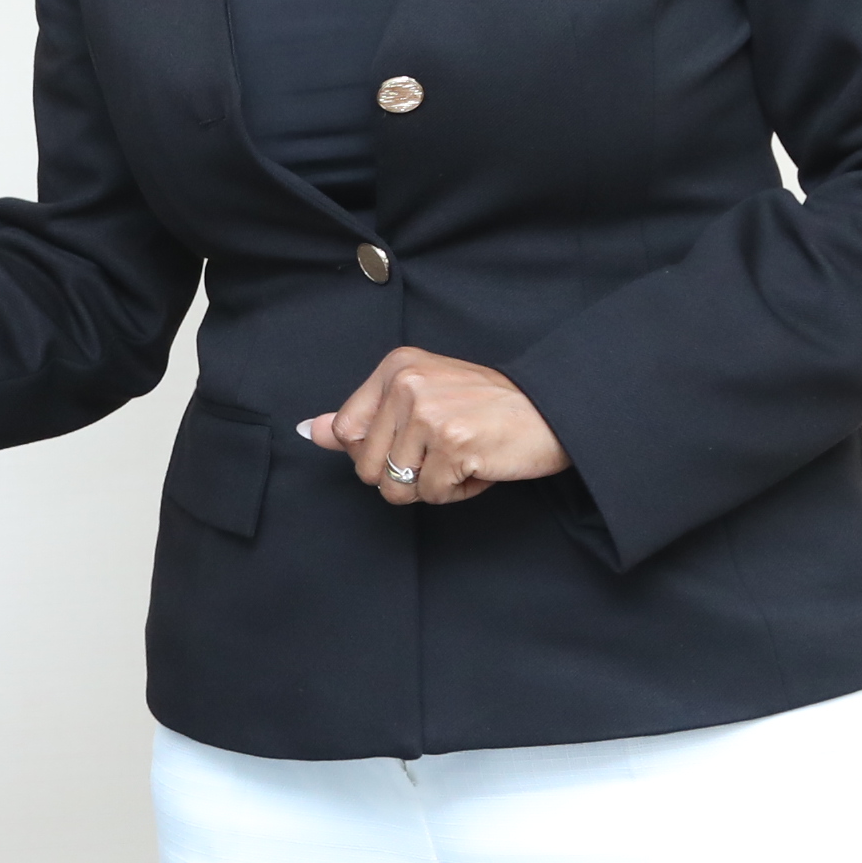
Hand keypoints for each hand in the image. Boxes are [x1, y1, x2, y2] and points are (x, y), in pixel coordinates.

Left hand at [302, 349, 564, 506]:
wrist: (552, 411)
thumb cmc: (488, 407)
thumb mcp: (421, 398)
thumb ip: (363, 418)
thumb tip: (309, 431)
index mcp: (395, 367)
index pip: (346, 431)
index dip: (377, 452)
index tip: (414, 438)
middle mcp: (407, 383)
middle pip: (367, 468)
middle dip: (405, 475)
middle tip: (445, 448)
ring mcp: (428, 413)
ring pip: (397, 488)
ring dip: (433, 484)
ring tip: (463, 454)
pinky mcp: (452, 445)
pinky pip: (432, 495)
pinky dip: (459, 491)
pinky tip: (481, 463)